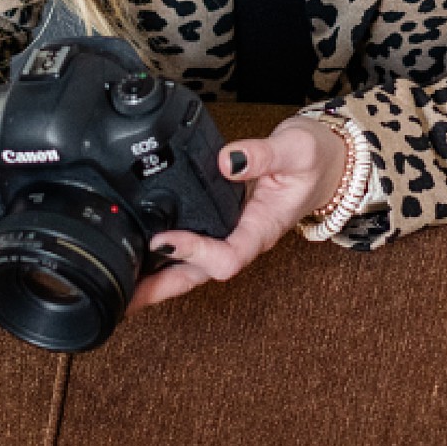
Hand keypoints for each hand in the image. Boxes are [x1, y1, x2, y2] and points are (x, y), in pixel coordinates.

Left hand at [126, 115, 347, 314]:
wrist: (326, 162)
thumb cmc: (313, 160)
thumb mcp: (296, 151)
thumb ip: (263, 155)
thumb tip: (227, 160)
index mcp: (263, 229)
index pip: (228, 257)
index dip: (195, 253)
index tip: (164, 240)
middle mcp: (245, 238)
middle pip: (200, 275)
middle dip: (163, 287)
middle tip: (125, 294)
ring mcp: (233, 234)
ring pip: (193, 268)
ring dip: (159, 278)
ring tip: (121, 286)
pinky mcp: (223, 224)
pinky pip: (194, 248)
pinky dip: (166, 256)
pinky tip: (141, 255)